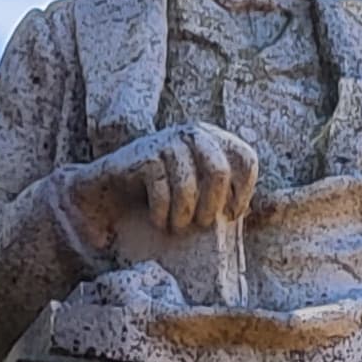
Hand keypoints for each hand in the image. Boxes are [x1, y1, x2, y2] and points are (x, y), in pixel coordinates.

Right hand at [59, 125, 258, 259]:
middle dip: (211, 206)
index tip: (231, 215)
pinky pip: (162, 188)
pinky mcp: (146, 154)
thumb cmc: (162, 197)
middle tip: (201, 225)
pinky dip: (162, 212)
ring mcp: (168, 141)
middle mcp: (194, 133)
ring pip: (189, 184)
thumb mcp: (198, 192)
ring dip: (184, 214)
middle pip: (219, 171)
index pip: (247, 159)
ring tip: (177, 227)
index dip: (244, 191)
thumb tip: (249, 213)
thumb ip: (222, 194)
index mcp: (214, 140)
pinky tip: (158, 220)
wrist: (112, 192)